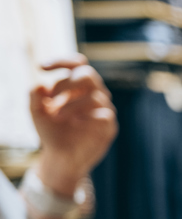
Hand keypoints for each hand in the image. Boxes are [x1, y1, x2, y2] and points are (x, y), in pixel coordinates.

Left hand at [29, 54, 116, 197]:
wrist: (62, 157)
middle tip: (51, 97)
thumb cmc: (51, 131)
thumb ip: (35, 96)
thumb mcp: (36, 112)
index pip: (77, 64)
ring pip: (94, 96)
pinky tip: (76, 123)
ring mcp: (103, 109)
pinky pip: (104, 114)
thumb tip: (41, 84)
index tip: (41, 68)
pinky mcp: (109, 126)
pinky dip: (88, 117)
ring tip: (57, 116)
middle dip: (67, 83)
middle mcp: (92, 94)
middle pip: (89, 74)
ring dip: (72, 105)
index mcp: (77, 87)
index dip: (61, 61)